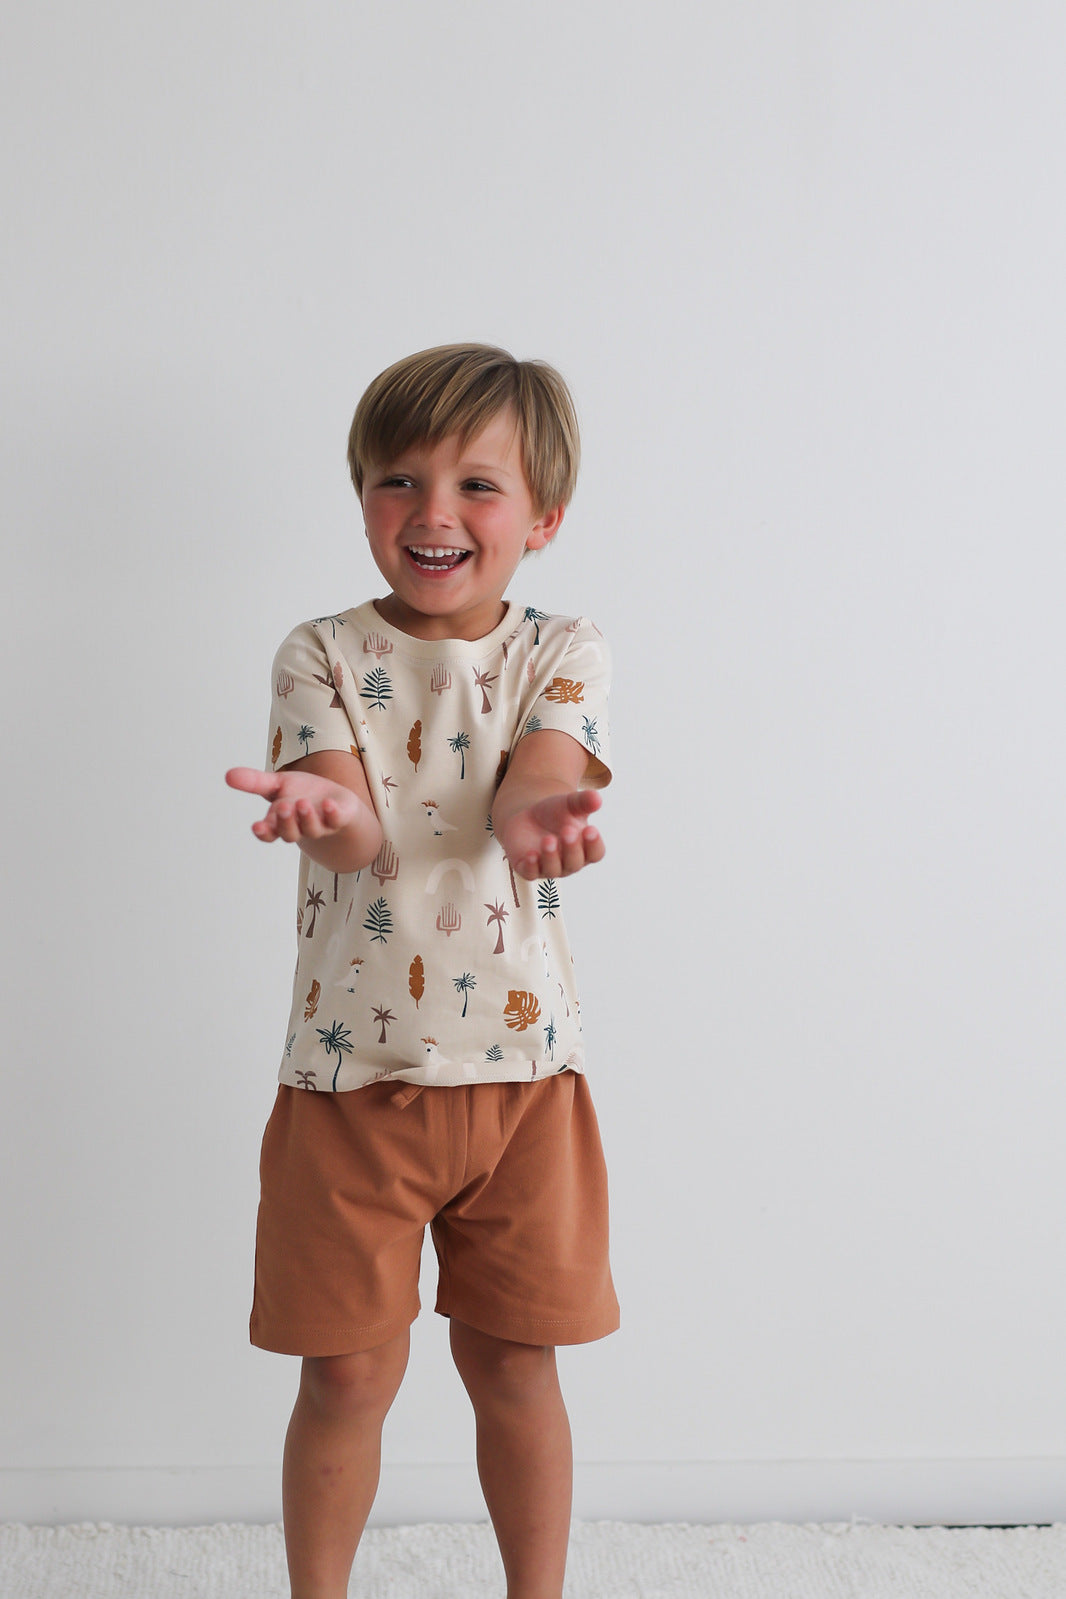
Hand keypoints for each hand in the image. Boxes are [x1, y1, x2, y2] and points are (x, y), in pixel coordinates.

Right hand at [225, 766, 364, 844]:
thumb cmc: (301, 793)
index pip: (269, 832)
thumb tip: (227, 775)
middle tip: (284, 807)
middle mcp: (299, 827)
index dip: (263, 832)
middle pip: (290, 833)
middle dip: (286, 821)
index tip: (257, 826)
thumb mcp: (276, 784)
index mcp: (280, 821)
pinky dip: (333, 813)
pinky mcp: (339, 819)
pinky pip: (337, 820)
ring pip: (312, 829)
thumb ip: (255, 782)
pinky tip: (329, 804)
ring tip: (302, 804)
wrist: (334, 799)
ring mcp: (320, 825)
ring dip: (306, 818)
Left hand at [497, 789, 603, 880]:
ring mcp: (548, 868)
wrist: (528, 816)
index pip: (595, 853)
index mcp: (585, 849)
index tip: (591, 829)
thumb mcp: (570, 804)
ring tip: (548, 839)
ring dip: (551, 856)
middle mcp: (569, 863)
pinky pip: (530, 873)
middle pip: (574, 863)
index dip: (594, 843)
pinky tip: (531, 855)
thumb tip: (597, 799)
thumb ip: (584, 801)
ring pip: (553, 870)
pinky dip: (531, 866)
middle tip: (568, 831)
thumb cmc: (555, 812)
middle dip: (572, 848)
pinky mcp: (528, 868)